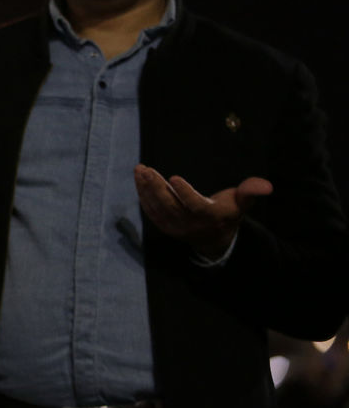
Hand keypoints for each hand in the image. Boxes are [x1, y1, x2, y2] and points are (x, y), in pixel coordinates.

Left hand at [134, 164, 272, 259]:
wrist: (215, 238)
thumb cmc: (228, 213)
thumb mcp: (242, 203)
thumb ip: (250, 192)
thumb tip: (267, 185)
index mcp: (210, 217)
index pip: (195, 206)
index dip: (185, 193)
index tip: (174, 177)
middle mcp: (191, 224)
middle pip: (170, 206)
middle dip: (157, 187)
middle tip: (146, 169)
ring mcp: (176, 228)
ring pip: (157, 208)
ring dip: (146, 189)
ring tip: (139, 169)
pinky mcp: (165, 227)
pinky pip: (151, 212)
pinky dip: (143, 196)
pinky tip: (139, 179)